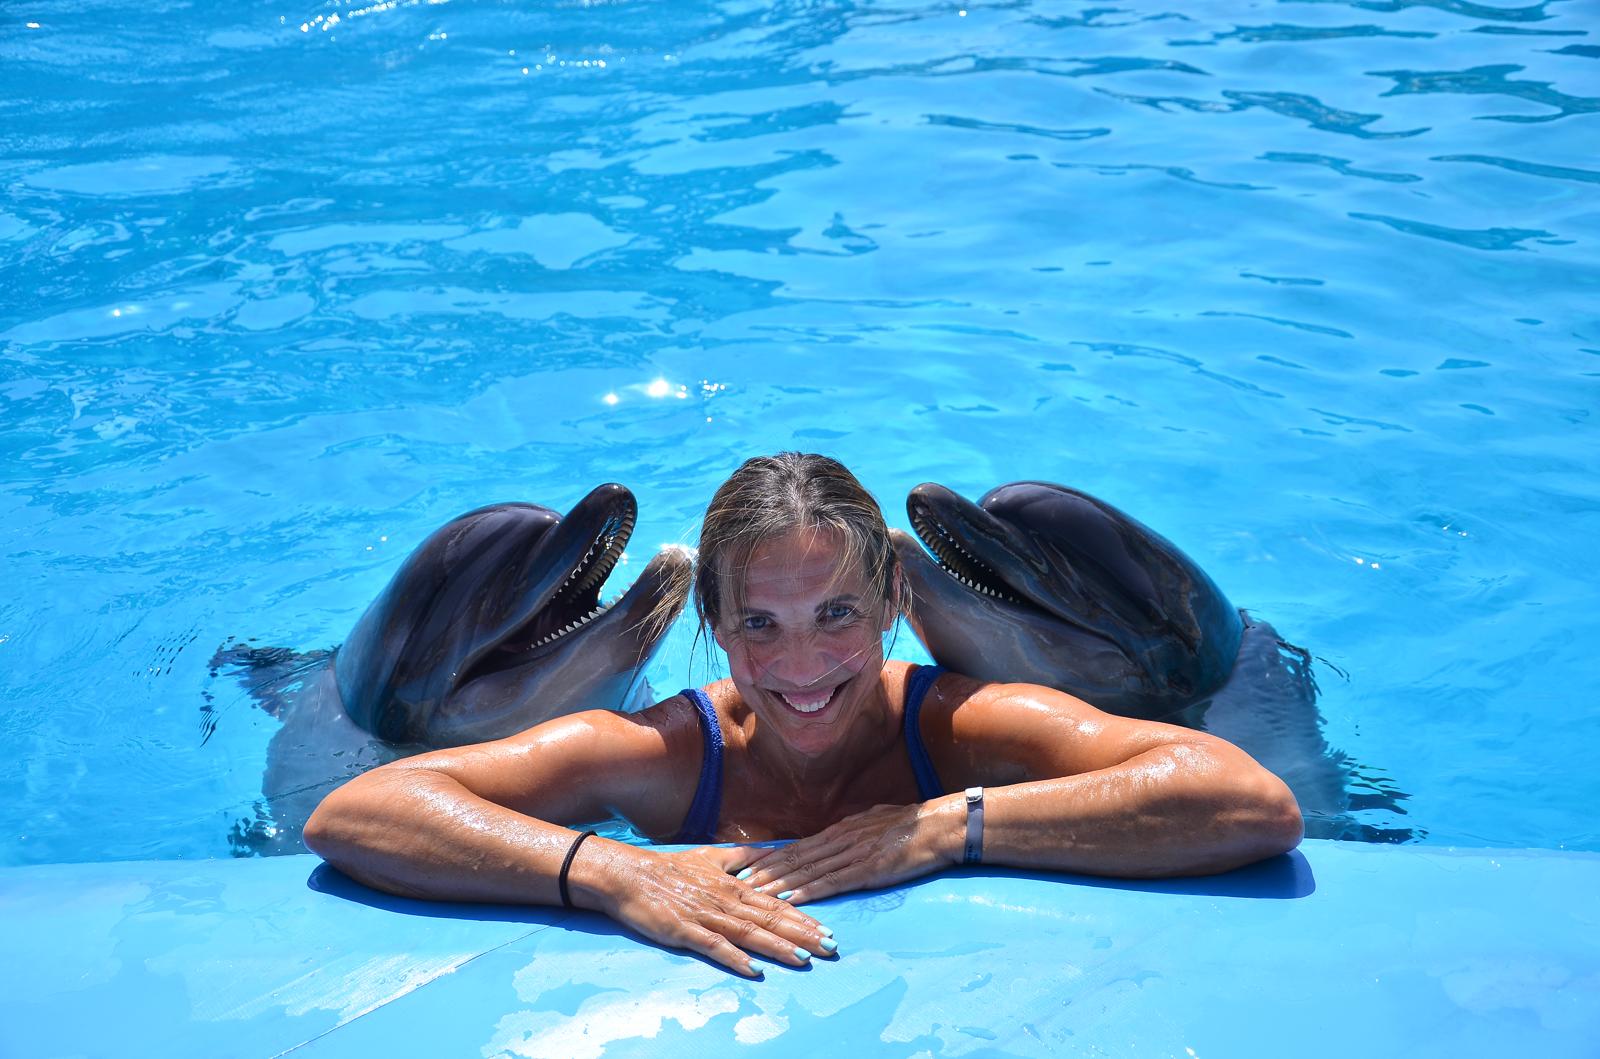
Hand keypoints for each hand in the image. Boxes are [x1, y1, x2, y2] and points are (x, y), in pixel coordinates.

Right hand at [580, 842, 836, 976]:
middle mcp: (725, 901)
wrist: (630, 875)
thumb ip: (742, 858)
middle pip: (769, 920)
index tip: (827, 931)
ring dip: (776, 947)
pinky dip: (735, 957)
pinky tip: (754, 970)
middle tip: (829, 948)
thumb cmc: (670, 868)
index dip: (803, 919)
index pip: (775, 904)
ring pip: (748, 933)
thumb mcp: (710, 857)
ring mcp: (706, 916)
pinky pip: (714, 946)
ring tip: (803, 959)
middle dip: (801, 935)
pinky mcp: (684, 931)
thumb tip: (772, 852)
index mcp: (733, 885)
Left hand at [732, 798, 962, 904]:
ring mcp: (853, 854)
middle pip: (795, 857)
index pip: (798, 845)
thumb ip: (853, 832)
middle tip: (737, 880)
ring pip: (807, 870)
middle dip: (765, 870)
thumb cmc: (911, 824)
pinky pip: (832, 882)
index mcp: (841, 829)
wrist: (938, 826)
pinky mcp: (868, 869)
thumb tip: (837, 835)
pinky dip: (809, 891)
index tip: (746, 864)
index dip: (770, 856)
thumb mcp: (874, 821)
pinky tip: (791, 899)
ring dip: (779, 882)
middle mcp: (841, 839)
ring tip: (754, 891)